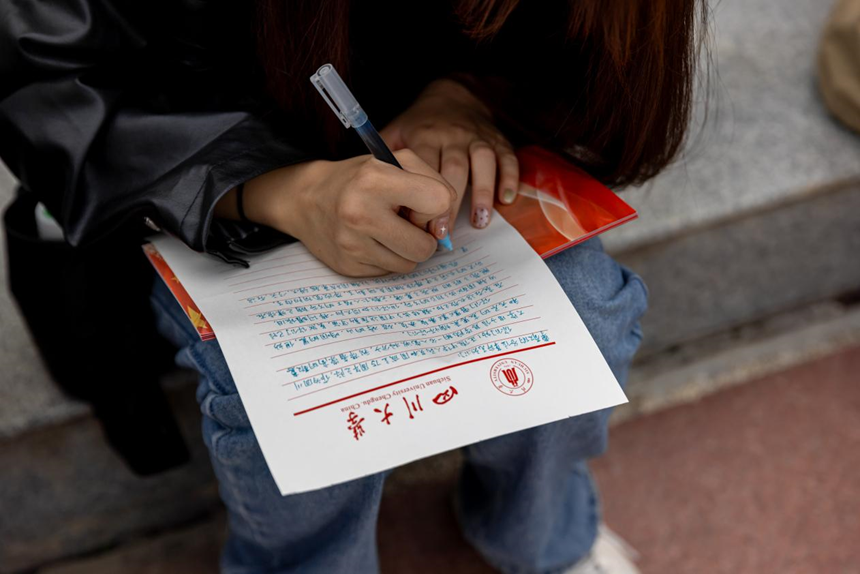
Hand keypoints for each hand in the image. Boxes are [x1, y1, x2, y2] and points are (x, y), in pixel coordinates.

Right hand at [227, 149, 455, 276]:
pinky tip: (371, 241)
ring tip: (387, 230)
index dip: (437, 204)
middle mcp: (360, 213)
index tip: (419, 202)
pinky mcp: (349, 267)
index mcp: (375, 179)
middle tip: (405, 221)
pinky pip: (390, 272)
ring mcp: (352, 245)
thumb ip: (433, 182)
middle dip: (424, 236)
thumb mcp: (395, 161)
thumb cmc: (360, 178)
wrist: (307, 198)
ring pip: (410, 264)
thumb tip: (443, 229)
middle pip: (426, 246)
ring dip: (406, 249)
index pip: (438, 201)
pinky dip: (387, 257)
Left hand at [380, 78, 518, 230]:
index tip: (417, 224)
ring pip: (483, 163)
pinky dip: (510, 178)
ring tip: (478, 222)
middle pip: (454, 168)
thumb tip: (368, 198)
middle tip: (444, 235)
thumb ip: (384, 161)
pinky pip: (508, 158)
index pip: (424, 166)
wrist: (453, 95)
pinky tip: (506, 201)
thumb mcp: (396, 134)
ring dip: (482, 193)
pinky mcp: (499, 141)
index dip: (421, 197)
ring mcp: (478, 137)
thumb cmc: (420, 125)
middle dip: (449, 203)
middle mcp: (453, 135)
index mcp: (425, 135)